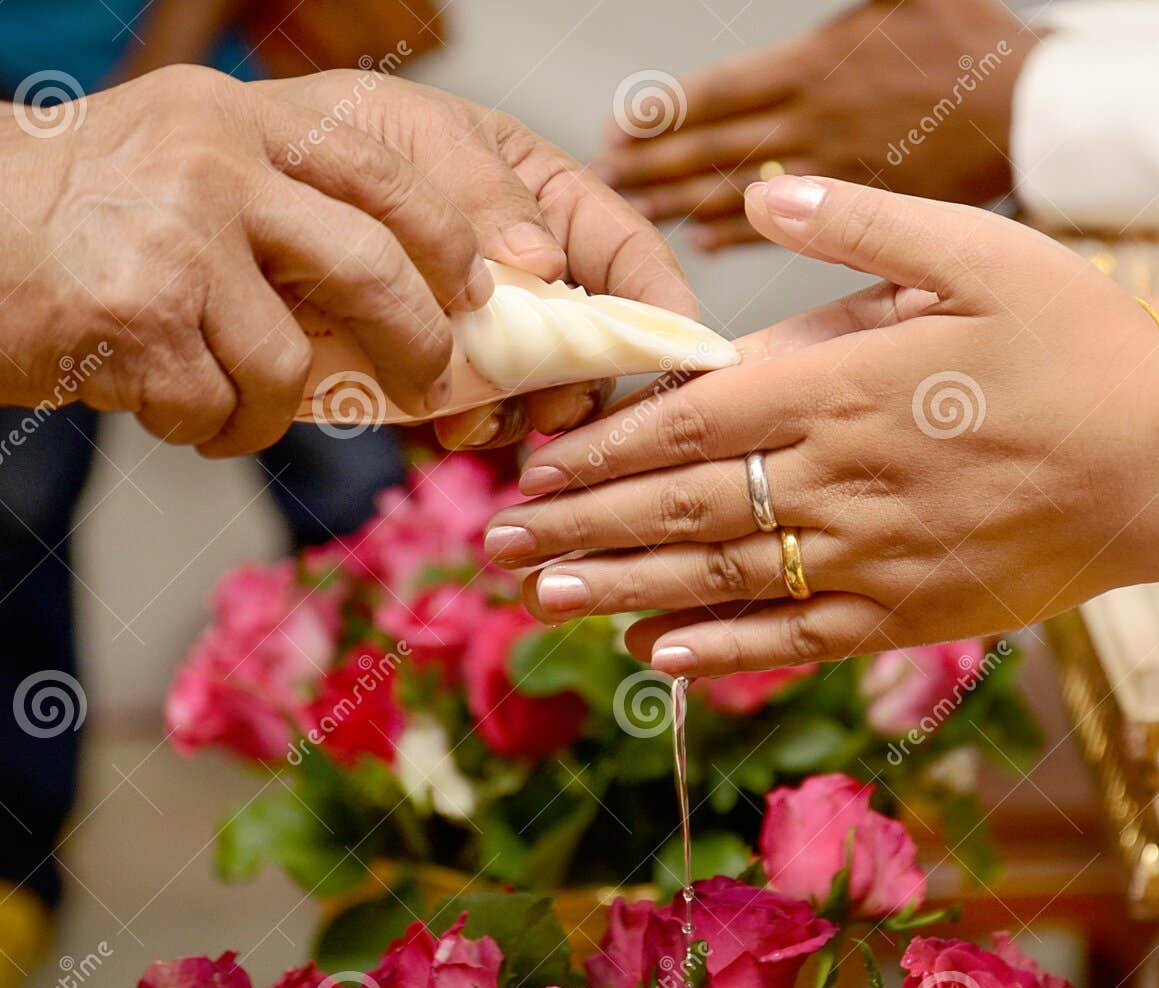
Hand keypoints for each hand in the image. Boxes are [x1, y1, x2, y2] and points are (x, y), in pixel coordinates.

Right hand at [0, 64, 485, 456]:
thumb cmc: (78, 214)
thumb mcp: (183, 161)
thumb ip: (281, 202)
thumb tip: (409, 289)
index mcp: (237, 120)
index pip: (381, 173)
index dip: (447, 238)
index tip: (476, 288)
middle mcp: (211, 165)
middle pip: (367, 269)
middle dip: (413, 341)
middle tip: (424, 378)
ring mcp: (173, 240)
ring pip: (288, 363)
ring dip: (268, 409)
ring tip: (227, 404)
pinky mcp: (133, 318)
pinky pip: (215, 406)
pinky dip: (201, 426)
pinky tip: (163, 403)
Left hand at [260, 70, 696, 447]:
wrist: (229, 189)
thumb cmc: (330, 138)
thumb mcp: (417, 137)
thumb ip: (485, 192)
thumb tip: (543, 265)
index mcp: (548, 200)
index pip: (631, 253)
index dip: (662, 302)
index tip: (678, 347)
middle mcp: (531, 271)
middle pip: (600, 339)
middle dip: (590, 379)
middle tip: (559, 406)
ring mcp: (490, 328)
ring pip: (546, 386)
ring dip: (531, 413)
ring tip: (489, 419)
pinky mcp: (441, 371)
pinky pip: (482, 412)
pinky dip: (479, 426)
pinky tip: (453, 427)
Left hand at [483, 177, 1158, 674]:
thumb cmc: (1081, 344)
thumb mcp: (981, 251)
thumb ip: (861, 225)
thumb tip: (759, 196)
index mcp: (847, 386)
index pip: (691, 421)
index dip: (603, 448)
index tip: (534, 465)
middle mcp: (844, 479)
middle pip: (684, 508)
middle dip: (581, 526)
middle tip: (498, 543)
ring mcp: (876, 556)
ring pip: (723, 580)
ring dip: (623, 591)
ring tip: (544, 600)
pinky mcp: (912, 613)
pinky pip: (798, 639)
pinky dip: (723, 651)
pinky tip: (657, 657)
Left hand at [594, 0, 1034, 251]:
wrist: (1040, 116)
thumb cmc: (978, 46)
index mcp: (819, 72)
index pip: (721, 96)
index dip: (664, 115)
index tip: (618, 129)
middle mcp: (819, 132)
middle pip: (716, 153)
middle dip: (656, 166)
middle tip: (606, 178)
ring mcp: (839, 177)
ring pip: (742, 200)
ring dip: (683, 204)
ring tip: (636, 211)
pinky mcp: (862, 217)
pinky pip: (788, 233)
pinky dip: (741, 239)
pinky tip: (703, 243)